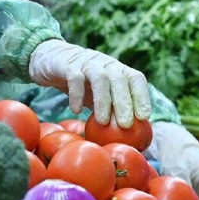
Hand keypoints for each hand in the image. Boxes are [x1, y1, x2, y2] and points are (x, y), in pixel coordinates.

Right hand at [28, 39, 150, 125]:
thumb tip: (131, 139)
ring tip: (103, 122)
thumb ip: (114, 110)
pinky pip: (74, 78)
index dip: (142, 96)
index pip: (136, 78)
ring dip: (103, 101)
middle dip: (125, 103)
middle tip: (126, 125)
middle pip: (120, 80)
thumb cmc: (84, 85)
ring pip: (100, 78)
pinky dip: (77, 95)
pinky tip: (77, 111)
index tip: (144, 117)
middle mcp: (107, 64)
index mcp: (119, 70)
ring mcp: (88, 62)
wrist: (54, 60)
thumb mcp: (101, 95)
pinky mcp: (68, 65)